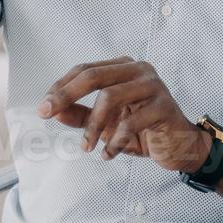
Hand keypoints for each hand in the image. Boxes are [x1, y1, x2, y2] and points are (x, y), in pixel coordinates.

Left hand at [38, 58, 211, 171]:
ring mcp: (153, 85)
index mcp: (122, 68)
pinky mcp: (164, 106)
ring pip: (110, 96)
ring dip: (93, 125)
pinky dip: (115, 141)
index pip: (84, 70)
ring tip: (86, 147)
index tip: (43, 107)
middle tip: (47, 114)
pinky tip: (109, 154)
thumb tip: (53, 111)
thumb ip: (80, 115)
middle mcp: (138, 70)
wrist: (179, 147)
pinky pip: (131, 122)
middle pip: (93, 76)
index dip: (61, 87)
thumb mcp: (105, 123)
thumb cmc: (142, 131)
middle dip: (66, 95)